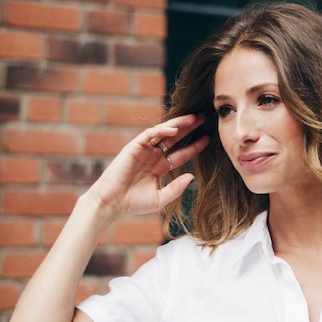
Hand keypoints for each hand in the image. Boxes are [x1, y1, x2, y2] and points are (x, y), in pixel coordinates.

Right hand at [86, 114, 209, 219]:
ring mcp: (143, 150)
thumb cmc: (134, 203)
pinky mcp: (133, 147)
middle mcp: (153, 156)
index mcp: (160, 167)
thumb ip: (176, 188)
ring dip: (177, 124)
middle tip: (204, 118)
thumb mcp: (161, 198)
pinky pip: (149, 135)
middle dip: (189, 128)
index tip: (208, 139)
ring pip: (163, 132)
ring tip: (193, 118)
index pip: (181, 153)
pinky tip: (173, 129)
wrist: (112, 203)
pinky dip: (161, 130)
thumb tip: (192, 176)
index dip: (195, 146)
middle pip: (175, 138)